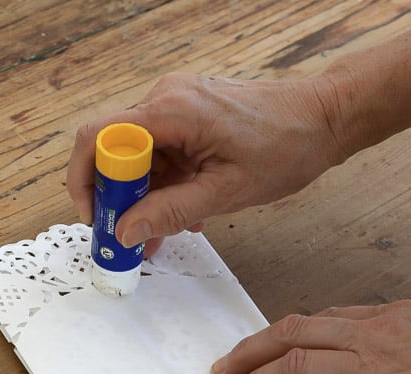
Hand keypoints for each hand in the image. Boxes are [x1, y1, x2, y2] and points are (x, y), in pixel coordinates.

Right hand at [66, 73, 342, 248]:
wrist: (326, 117)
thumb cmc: (287, 146)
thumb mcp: (226, 191)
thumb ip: (170, 211)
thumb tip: (125, 231)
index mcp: (171, 111)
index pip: (97, 138)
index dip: (85, 181)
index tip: (96, 218)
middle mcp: (165, 98)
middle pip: (112, 151)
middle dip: (117, 198)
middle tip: (129, 237)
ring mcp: (174, 103)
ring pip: (136, 156)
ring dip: (143, 196)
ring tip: (164, 231)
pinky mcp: (185, 113)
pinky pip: (158, 152)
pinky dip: (162, 183)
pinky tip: (183, 209)